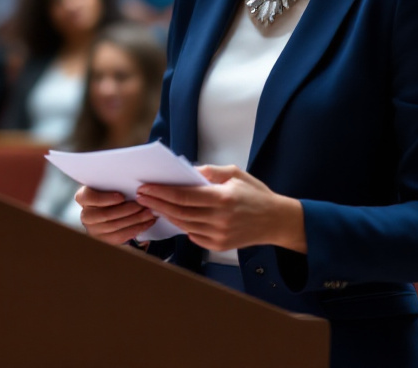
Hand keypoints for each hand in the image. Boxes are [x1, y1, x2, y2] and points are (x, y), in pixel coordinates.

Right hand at [77, 186, 155, 244]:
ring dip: (135, 219)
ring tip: (149, 213)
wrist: (111, 207)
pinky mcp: (104, 239)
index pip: (90, 197)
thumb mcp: (109, 184)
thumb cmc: (111, 191)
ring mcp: (93, 229)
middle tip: (142, 204)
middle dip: (127, 210)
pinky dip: (136, 229)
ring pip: (115, 226)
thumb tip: (132, 183)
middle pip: (105, 214)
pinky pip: (121, 236)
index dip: (106, 198)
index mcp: (83, 198)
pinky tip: (147, 222)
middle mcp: (85, 215)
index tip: (121, 196)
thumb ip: (114, 182)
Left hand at [135, 165, 304, 252]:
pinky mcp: (219, 246)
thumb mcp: (236, 174)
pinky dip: (181, 225)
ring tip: (152, 204)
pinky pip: (193, 235)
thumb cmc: (255, 194)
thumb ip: (211, 172)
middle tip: (141, 195)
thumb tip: (188, 171)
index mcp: (223, 198)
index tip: (146, 187)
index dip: (162, 192)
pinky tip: (171, 216)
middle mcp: (220, 219)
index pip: (184, 196)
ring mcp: (219, 235)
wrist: (276, 221)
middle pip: (179, 212)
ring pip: (183, 224)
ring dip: (165, 214)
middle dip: (157, 202)